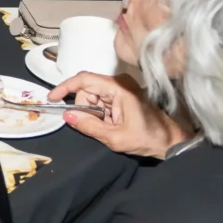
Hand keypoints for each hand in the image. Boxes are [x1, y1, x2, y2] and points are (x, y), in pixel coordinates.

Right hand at [53, 71, 188, 159]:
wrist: (171, 142)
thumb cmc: (147, 138)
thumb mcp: (115, 137)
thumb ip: (89, 125)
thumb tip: (67, 115)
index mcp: (118, 87)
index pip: (84, 79)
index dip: (65, 87)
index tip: (51, 99)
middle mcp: (119, 82)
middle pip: (87, 89)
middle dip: (85, 108)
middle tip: (96, 127)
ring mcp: (122, 87)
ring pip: (93, 96)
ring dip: (94, 113)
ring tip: (108, 128)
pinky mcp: (123, 94)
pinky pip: (102, 100)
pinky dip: (101, 113)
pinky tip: (111, 124)